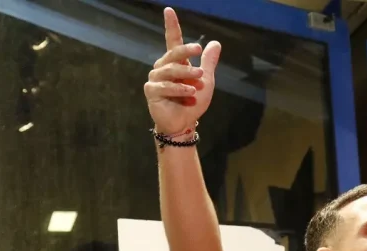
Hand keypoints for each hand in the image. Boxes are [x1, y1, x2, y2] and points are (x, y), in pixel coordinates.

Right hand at [144, 7, 220, 134]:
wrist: (185, 123)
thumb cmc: (192, 102)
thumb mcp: (206, 80)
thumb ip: (208, 62)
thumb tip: (215, 43)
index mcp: (176, 62)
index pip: (173, 40)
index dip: (172, 26)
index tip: (169, 10)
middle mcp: (163, 67)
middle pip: (173, 52)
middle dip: (186, 50)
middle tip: (199, 50)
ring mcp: (155, 78)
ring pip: (170, 70)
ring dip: (186, 74)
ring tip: (198, 82)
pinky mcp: (151, 90)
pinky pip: (164, 86)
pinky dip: (179, 90)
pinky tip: (190, 94)